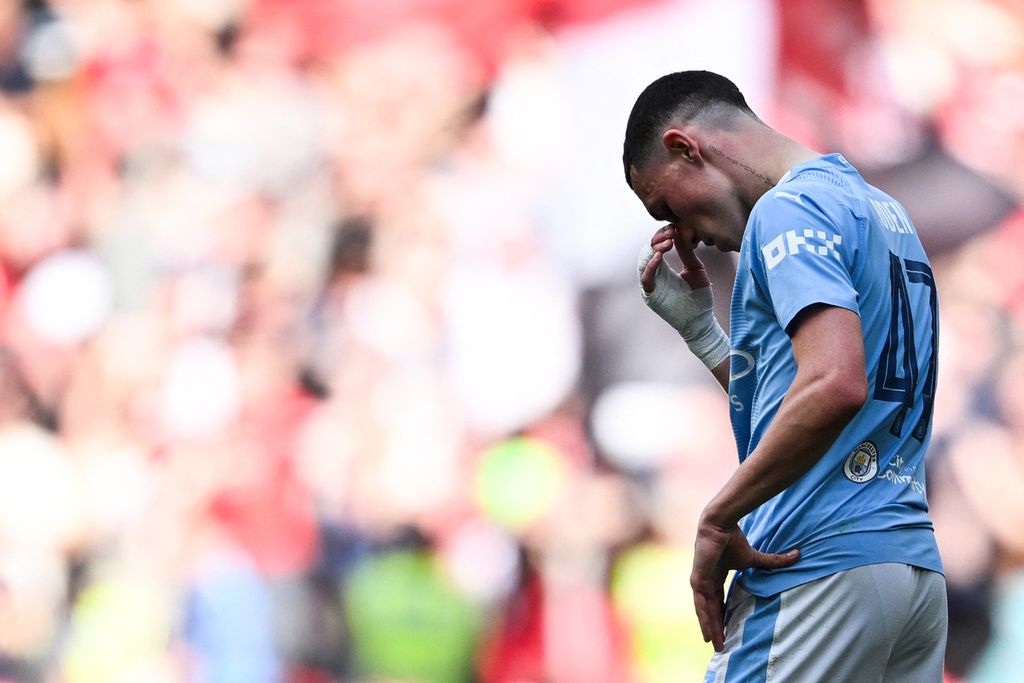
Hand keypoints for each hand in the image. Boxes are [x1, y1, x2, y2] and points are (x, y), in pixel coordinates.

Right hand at [639, 225, 709, 293]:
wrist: (701, 318)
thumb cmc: (699, 295)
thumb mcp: (695, 267)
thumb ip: (686, 251)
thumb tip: (679, 230)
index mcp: (663, 267)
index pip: (656, 246)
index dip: (662, 235)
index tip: (674, 227)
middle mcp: (654, 274)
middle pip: (647, 251)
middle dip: (658, 239)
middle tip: (671, 232)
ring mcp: (651, 284)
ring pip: (643, 262)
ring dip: (654, 249)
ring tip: (668, 242)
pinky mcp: (651, 295)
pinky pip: (645, 278)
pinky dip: (651, 266)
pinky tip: (660, 256)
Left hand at [690, 517, 798, 651]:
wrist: (720, 526)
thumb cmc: (734, 539)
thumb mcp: (755, 557)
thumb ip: (773, 561)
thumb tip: (797, 555)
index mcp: (715, 576)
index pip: (718, 602)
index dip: (723, 617)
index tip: (728, 632)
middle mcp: (706, 581)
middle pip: (711, 610)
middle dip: (717, 628)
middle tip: (722, 647)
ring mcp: (700, 581)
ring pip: (705, 611)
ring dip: (710, 628)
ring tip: (716, 646)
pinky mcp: (697, 580)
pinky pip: (701, 604)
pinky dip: (704, 619)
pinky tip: (708, 633)